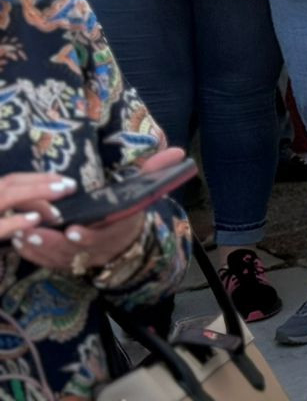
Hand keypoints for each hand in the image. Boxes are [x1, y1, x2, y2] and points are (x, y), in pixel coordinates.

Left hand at [11, 149, 182, 276]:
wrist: (127, 244)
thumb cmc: (130, 213)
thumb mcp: (145, 193)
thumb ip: (157, 173)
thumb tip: (179, 151)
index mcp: (121, 229)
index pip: (106, 235)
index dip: (90, 236)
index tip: (75, 229)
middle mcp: (101, 248)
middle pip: (76, 250)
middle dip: (54, 242)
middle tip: (33, 230)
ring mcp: (82, 257)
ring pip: (58, 257)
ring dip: (39, 246)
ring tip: (21, 232)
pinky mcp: (66, 262)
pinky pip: (47, 262)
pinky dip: (33, 253)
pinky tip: (20, 241)